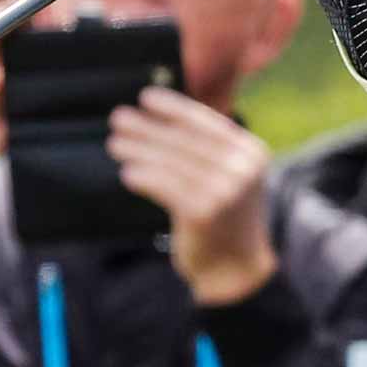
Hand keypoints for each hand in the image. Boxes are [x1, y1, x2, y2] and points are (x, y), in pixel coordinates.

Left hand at [106, 88, 277, 306]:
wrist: (235, 269)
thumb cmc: (224, 218)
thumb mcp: (229, 176)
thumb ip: (207, 149)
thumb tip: (161, 118)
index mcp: (251, 152)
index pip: (205, 121)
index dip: (173, 107)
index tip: (146, 97)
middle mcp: (242, 168)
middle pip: (184, 140)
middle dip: (148, 128)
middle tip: (118, 118)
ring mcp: (225, 190)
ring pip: (171, 162)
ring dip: (138, 150)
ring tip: (115, 144)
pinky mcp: (204, 212)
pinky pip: (165, 186)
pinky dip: (144, 177)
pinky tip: (127, 173)